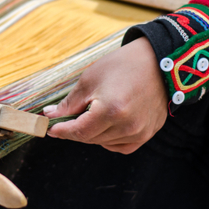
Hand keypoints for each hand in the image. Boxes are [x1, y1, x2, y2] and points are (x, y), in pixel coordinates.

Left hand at [43, 37, 167, 153]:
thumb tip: (50, 116)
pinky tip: (107, 125)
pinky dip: (110, 140)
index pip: (79, 131)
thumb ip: (69, 103)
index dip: (62, 131)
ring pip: (104, 143)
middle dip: (75, 130)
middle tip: (67, 119)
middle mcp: (127, 126)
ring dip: (93, 133)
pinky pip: (122, 146)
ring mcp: (139, 132)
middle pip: (90, 139)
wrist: (159, 62)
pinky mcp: (148, 133)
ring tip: (93, 114)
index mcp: (111, 110)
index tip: (51, 129)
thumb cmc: (124, 65)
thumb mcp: (90, 79)